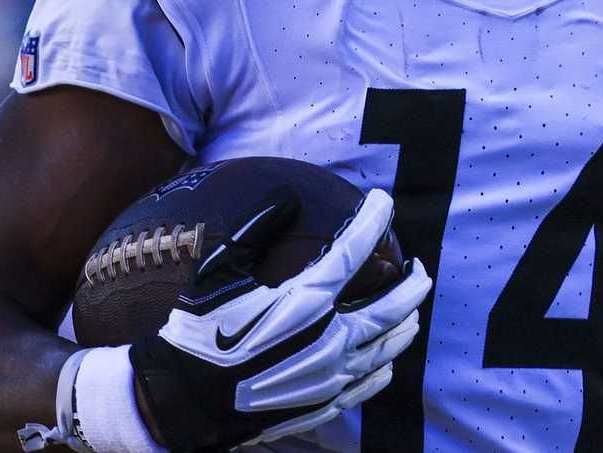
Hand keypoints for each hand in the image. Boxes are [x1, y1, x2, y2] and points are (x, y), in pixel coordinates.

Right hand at [128, 187, 431, 451]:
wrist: (182, 402)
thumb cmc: (196, 333)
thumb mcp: (216, 273)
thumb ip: (255, 230)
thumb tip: (286, 197)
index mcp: (305, 302)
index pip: (354, 252)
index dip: (373, 222)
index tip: (384, 202)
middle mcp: (328, 340)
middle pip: (390, 308)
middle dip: (412, 284)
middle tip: (420, 268)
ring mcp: (329, 377)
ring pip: (386, 349)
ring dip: (404, 324)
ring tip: (411, 311)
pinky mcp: (322, 405)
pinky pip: (367, 386)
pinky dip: (382, 368)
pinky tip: (385, 362)